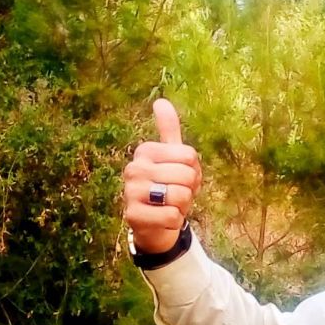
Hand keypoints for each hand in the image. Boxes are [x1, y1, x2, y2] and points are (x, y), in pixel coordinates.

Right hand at [123, 99, 201, 252]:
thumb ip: (169, 130)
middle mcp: (134, 168)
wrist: (155, 224)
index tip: (179, 177)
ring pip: (180, 196)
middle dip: (189, 190)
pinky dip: (174, 222)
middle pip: (188, 176)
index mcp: (145, 151)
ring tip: (168, 206)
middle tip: (174, 195)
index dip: (194, 171)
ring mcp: (130, 192)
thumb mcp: (172, 157)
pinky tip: (163, 220)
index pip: (190, 156)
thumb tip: (160, 101)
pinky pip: (172, 216)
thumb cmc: (168, 187)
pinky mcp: (132, 216)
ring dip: (182, 207)